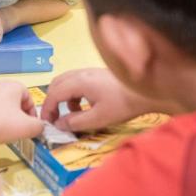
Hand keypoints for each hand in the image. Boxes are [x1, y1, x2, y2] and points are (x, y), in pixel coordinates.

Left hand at [0, 80, 44, 143]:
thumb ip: (38, 126)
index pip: (27, 95)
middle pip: (10, 99)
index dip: (31, 110)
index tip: (31, 123)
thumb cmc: (0, 125)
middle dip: (15, 113)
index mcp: (10, 86)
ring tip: (0, 132)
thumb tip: (39, 127)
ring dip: (0, 117)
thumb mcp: (28, 128)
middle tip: (17, 128)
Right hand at [40, 68, 155, 131]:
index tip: (47, 122)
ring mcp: (90, 72)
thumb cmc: (123, 105)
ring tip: (71, 114)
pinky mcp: (97, 74)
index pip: (54, 93)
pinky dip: (74, 93)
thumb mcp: (98, 118)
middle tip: (54, 118)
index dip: (47, 109)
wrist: (147, 91)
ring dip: (63, 97)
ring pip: (67, 81)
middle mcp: (82, 73)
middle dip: (52, 101)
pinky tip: (85, 106)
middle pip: (57, 83)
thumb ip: (75, 122)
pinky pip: (77, 81)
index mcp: (79, 82)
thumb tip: (59, 124)